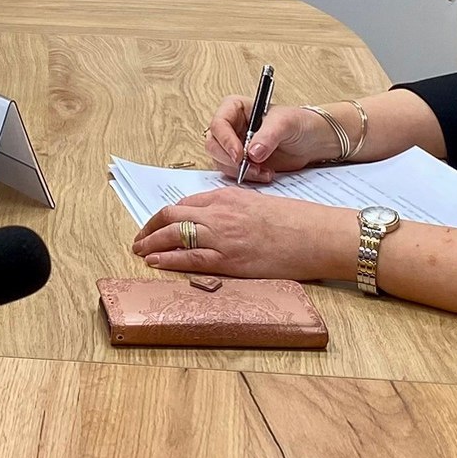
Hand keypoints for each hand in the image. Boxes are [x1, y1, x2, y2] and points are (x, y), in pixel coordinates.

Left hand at [131, 189, 357, 281]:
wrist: (317, 236)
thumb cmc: (295, 221)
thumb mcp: (258, 204)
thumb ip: (232, 209)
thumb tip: (213, 220)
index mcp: (227, 196)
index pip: (185, 203)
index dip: (166, 216)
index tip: (157, 225)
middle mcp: (220, 213)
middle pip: (172, 216)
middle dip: (149, 227)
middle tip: (139, 239)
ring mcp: (223, 236)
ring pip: (174, 235)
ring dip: (151, 243)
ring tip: (139, 251)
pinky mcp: (230, 260)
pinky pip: (189, 258)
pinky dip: (167, 259)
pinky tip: (154, 262)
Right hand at [205, 96, 341, 182]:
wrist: (312, 141)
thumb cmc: (299, 123)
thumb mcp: (285, 123)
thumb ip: (268, 136)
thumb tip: (252, 153)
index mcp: (236, 108)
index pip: (218, 123)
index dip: (225, 140)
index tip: (239, 155)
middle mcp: (231, 126)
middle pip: (213, 144)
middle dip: (229, 158)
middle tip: (247, 167)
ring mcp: (234, 145)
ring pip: (220, 161)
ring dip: (238, 170)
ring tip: (263, 171)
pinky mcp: (241, 162)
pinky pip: (232, 172)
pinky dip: (246, 177)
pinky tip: (265, 174)